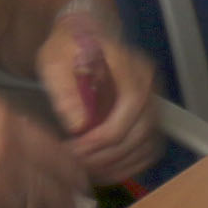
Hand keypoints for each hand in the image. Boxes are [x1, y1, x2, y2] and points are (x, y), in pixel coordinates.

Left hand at [39, 0, 167, 189]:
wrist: (83, 37)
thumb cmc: (67, 48)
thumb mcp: (54, 61)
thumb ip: (64, 90)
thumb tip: (78, 126)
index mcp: (130, 66)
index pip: (132, 104)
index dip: (106, 134)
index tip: (76, 148)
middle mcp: (149, 84)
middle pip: (142, 130)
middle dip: (109, 155)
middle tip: (77, 164)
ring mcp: (153, 102)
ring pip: (148, 145)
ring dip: (119, 165)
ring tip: (87, 170)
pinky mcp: (149, 117)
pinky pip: (148, 150)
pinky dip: (128, 166)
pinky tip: (102, 170)